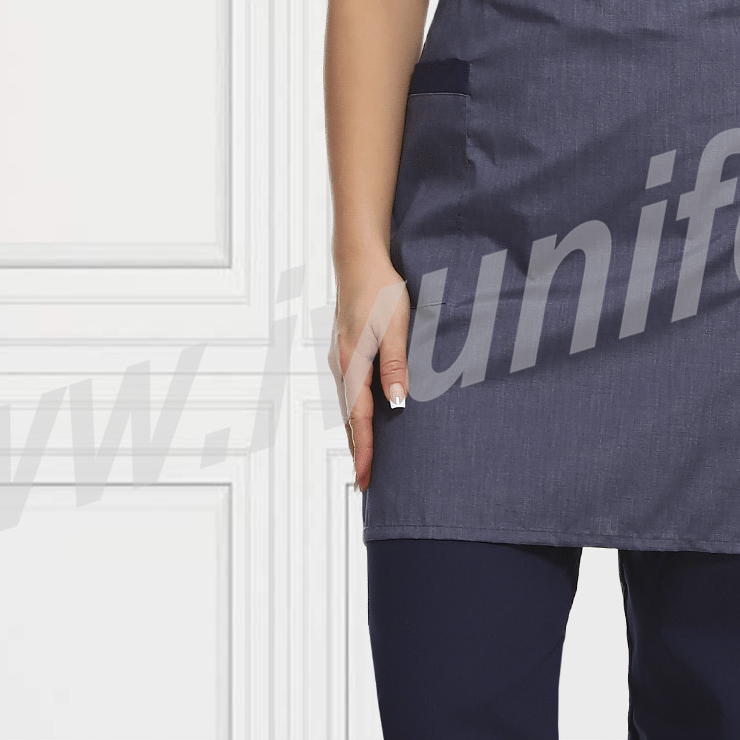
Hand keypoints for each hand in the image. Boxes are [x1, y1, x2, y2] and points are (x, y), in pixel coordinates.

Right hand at [331, 255, 411, 490]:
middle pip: (349, 419)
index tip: (365, 481)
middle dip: (357, 451)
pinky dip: (356, 413)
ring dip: (356, 434)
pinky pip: (350, 391)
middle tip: (366, 482)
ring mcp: (342, 358)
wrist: (358, 258)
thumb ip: (395, 365)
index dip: (364, 452)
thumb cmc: (379, 289)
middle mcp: (342, 366)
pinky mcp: (346, 350)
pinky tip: (364, 417)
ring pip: (348, 406)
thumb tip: (397, 404)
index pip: (359, 420)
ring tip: (366, 458)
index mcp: (353, 364)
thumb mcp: (395, 327)